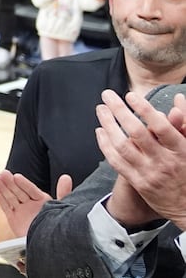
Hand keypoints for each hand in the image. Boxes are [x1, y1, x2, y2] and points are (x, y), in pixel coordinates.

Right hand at [0, 170, 71, 239]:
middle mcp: (29, 204)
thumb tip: (66, 177)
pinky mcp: (13, 219)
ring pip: (11, 197)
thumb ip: (62, 193)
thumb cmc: (55, 225)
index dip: (24, 183)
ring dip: (3, 188)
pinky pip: (7, 208)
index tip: (17, 177)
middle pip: (19, 191)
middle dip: (10, 182)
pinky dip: (1, 200)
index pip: (31, 190)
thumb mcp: (60, 208)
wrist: (48, 247)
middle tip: (3, 173)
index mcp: (41, 200)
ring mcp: (21, 211)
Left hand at [95, 89, 185, 228]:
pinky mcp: (138, 183)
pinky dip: (105, 145)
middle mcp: (164, 162)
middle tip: (107, 95)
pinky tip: (100, 131)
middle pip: (137, 133)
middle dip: (119, 111)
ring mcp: (149, 173)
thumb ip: (184, 123)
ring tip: (101, 109)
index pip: (161, 127)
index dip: (145, 110)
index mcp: (181, 151)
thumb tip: (178, 99)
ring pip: (122, 146)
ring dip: (108, 124)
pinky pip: (116, 161)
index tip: (131, 95)